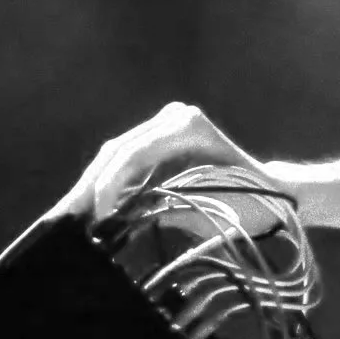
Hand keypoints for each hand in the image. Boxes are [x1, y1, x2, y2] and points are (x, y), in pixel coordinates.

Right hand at [46, 101, 280, 230]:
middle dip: (89, 186)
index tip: (96, 216)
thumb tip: (115, 222)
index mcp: (186, 126)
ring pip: (115, 155)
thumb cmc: (252, 204)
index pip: (132, 155)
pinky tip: (88, 207)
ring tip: (67, 215)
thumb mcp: (207, 207)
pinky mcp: (159, 139)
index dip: (108, 186)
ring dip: (91, 186)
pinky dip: (107, 185)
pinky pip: (125, 161)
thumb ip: (160, 207)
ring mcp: (165, 124)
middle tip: (64, 217)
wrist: (275, 193)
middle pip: (117, 151)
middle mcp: (173, 116)